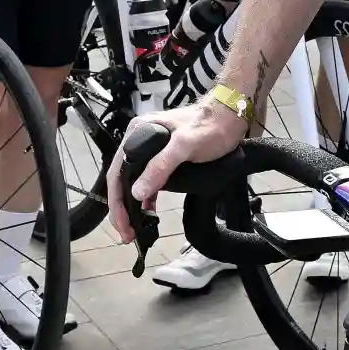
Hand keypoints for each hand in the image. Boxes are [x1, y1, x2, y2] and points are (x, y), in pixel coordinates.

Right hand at [107, 97, 248, 242]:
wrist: (231, 116)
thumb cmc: (210, 126)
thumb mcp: (184, 146)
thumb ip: (160, 167)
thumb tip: (137, 192)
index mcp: (138, 133)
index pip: (117, 171)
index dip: (117, 200)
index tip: (122, 223)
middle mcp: (140, 140)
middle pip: (123, 178)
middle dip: (122, 208)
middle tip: (126, 233)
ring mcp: (152, 149)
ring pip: (135, 182)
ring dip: (133, 206)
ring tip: (134, 229)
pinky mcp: (165, 157)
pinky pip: (150, 180)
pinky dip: (147, 198)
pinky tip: (148, 212)